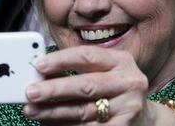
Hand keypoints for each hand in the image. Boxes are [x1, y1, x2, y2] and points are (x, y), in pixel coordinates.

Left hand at [22, 46, 174, 124]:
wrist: (144, 117)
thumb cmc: (114, 89)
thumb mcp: (103, 72)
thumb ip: (78, 69)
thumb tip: (40, 73)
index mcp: (121, 60)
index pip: (88, 55)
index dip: (61, 60)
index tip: (38, 65)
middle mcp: (129, 81)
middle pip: (86, 85)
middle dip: (54, 89)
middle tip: (30, 92)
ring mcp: (129, 106)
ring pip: (84, 111)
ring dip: (54, 113)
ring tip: (32, 111)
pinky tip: (49, 124)